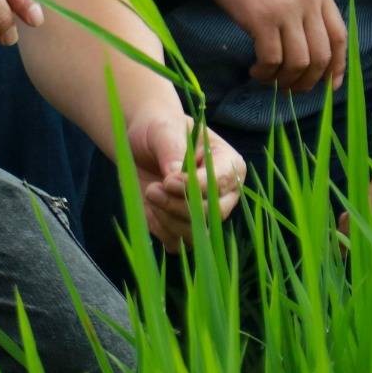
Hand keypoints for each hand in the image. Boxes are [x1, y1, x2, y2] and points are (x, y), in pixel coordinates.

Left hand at [124, 107, 247, 251]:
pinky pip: (175, 243)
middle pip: (211, 214)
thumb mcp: (164, 129)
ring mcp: (205, 215)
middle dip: (178, 206)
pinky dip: (158, 229)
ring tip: (149, 193)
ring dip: (166, 219)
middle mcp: (223, 195)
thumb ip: (172, 149)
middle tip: (153, 189)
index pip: (221, 184)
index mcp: (229, 165)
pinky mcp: (183, 228)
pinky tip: (148, 207)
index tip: (168, 180)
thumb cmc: (159, 130)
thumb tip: (174, 174)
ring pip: (195, 234)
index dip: (195, 186)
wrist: (141, 144)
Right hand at [195, 0, 343, 92]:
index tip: (330, 86)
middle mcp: (308, 2)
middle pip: (321, 55)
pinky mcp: (262, 19)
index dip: (337, 66)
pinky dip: (265, 73)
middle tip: (292, 89)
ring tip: (269, 80)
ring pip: (299, 62)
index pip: (339, 36)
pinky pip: (272, 59)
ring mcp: (286, 11)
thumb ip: (301, 0)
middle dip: (309, 81)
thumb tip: (299, 36)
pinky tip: (255, 71)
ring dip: (285, 80)